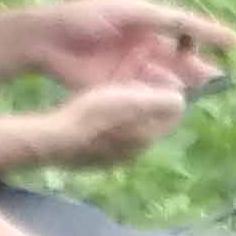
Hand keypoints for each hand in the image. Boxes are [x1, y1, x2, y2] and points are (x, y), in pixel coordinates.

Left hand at [17, 0, 235, 92]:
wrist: (48, 39)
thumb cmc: (89, 17)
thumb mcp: (132, 11)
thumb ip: (168, 20)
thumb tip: (201, 26)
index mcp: (148, 21)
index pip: (186, 29)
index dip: (210, 37)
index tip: (234, 45)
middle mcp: (144, 45)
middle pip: (179, 59)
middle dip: (199, 69)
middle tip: (219, 80)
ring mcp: (132, 67)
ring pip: (166, 79)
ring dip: (181, 85)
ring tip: (196, 91)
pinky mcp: (119, 87)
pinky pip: (147, 93)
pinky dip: (159, 96)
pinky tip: (171, 99)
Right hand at [18, 79, 184, 174]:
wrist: (54, 140)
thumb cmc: (94, 116)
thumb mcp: (134, 101)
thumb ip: (163, 101)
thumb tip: (181, 100)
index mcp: (148, 137)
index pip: (172, 114)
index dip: (167, 92)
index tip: (154, 75)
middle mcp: (134, 152)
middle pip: (151, 122)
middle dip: (147, 102)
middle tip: (132, 82)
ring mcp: (113, 159)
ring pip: (129, 130)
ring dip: (126, 111)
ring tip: (112, 92)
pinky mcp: (93, 160)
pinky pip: (108, 137)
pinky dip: (108, 122)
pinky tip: (93, 111)